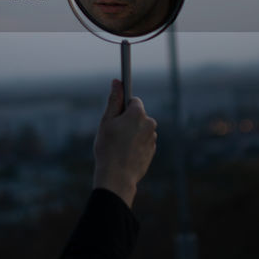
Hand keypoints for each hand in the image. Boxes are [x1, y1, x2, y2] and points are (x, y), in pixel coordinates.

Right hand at [92, 79, 156, 207]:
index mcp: (138, 114)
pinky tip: (125, 153)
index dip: (122, 107)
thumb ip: (114, 100)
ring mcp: (152, 138)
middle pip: (138, 115)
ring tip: (119, 146)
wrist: (117, 177)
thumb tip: (117, 81)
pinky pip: (143, 141)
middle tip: (114, 133)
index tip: (116, 114)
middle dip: (127, 121)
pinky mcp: (152, 150)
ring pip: (140, 129)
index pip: (133, 100)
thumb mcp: (106, 121)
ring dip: (132, 133)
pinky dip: (135, 144)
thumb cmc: (108, 148)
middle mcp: (149, 123)